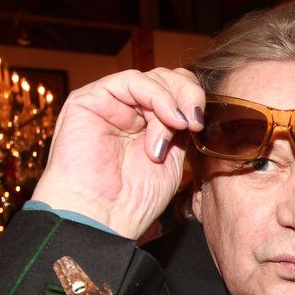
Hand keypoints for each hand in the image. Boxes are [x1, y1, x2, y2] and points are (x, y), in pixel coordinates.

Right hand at [31, 68, 204, 238]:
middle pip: (168, 79)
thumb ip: (182, 130)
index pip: (177, 93)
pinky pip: (131, 80)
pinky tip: (170, 120)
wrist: (102, 217)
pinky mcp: (89, 98)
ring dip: (174, 101)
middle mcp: (128, 110)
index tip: (205, 126)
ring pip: (153, 77)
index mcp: (148, 124)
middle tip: (197, 123)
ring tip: (181, 128)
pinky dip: (157, 96)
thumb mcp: (173, 160)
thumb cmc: (134, 199)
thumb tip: (199, 108)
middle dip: (189, 96)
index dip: (195, 102)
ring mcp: (110, 103)